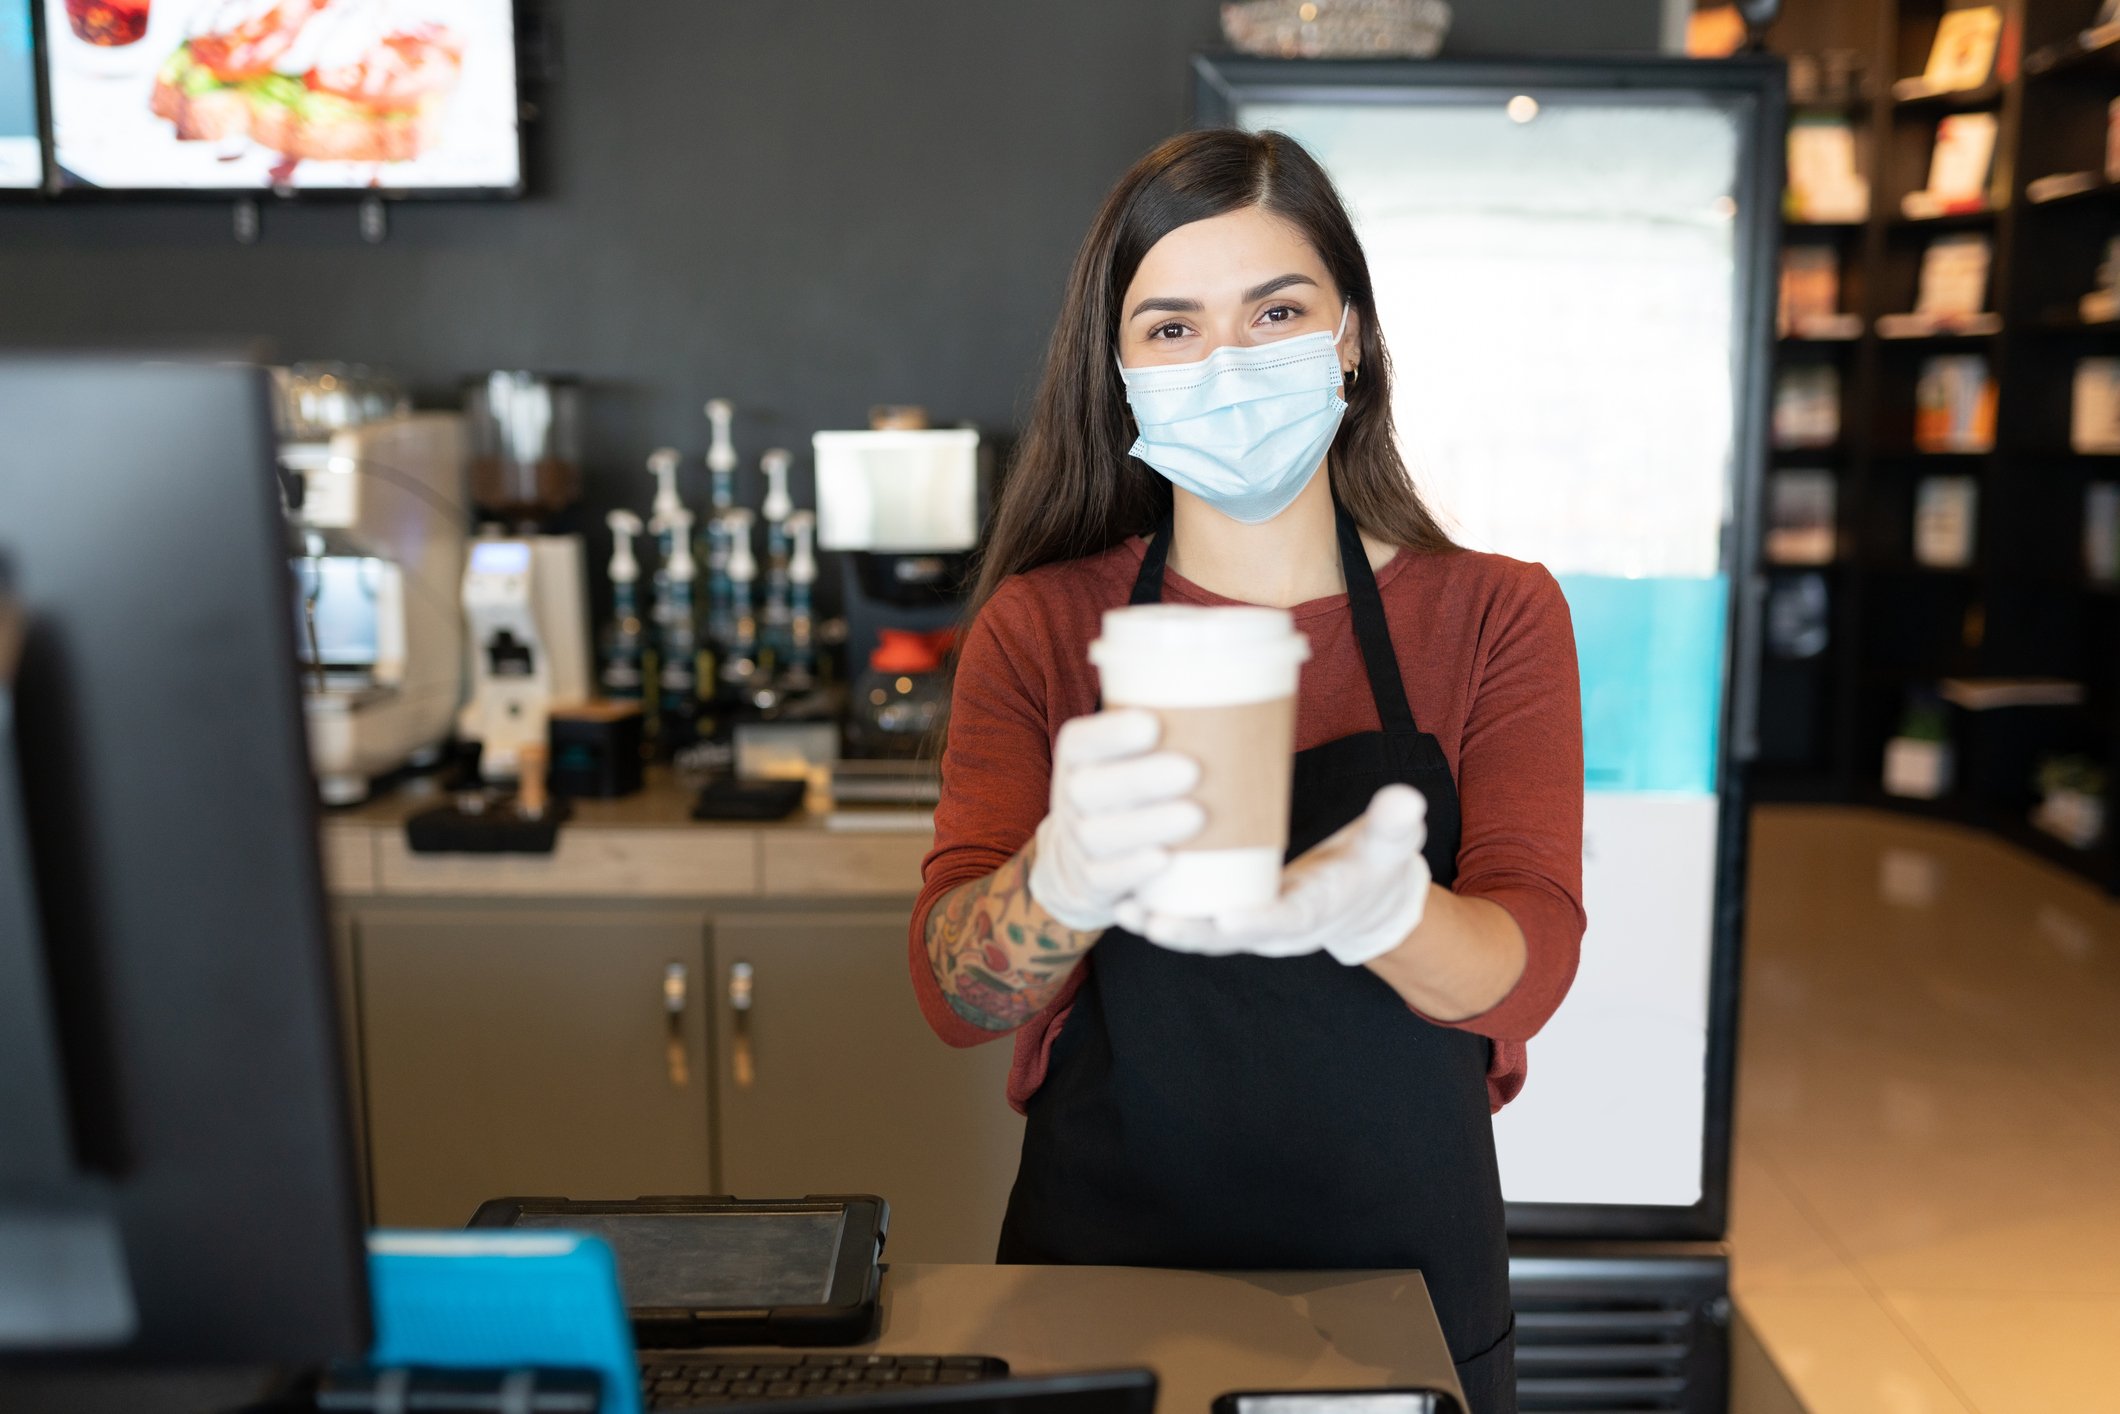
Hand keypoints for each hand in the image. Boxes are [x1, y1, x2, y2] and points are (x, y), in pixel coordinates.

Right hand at [1027, 708, 1203, 932]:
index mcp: (1079, 756)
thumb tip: (1267, 659)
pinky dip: (1133, 872)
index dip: (1111, 732)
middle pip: (1091, 788)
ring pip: (1101, 835)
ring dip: (1147, 825)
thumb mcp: (1134, 750)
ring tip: (1196, 815)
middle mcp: (1070, 797)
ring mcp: (1078, 843)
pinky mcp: (1091, 881)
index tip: (1152, 722)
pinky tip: (1165, 861)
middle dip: (1140, 778)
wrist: (1081, 859)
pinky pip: (1105, 879)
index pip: (1081, 741)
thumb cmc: (1132, 787)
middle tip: (1192, 769)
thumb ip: (1177, 717)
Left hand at [1116, 783, 1431, 964]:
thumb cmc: (1374, 866)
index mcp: (1315, 914)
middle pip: (1229, 939)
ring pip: (1201, 934)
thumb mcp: (1391, 846)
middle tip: (1151, 921)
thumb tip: (1405, 798)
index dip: (1256, 922)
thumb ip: (1395, 824)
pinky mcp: (1230, 914)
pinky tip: (1121, 898)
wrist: (1363, 898)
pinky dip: (1158, 911)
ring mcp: (1250, 926)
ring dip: (1162, 924)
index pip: (1285, 921)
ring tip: (1122, 908)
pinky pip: (1191, 917)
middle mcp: (1276, 929)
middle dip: (1190, 932)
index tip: (1226, 918)